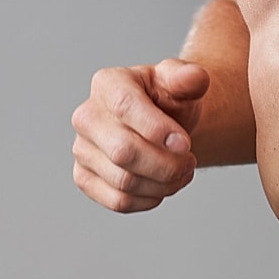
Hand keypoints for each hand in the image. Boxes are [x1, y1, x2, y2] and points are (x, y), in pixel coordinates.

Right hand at [71, 59, 209, 212]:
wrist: (162, 126)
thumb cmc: (168, 100)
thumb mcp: (181, 83)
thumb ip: (190, 78)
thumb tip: (196, 77)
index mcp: (108, 84)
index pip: (126, 107)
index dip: (158, 130)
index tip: (185, 144)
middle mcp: (87, 116)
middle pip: (123, 151)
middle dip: (166, 164)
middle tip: (189, 161)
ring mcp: (82, 149)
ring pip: (123, 181)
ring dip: (163, 183)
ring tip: (182, 171)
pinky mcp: (84, 178)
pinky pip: (118, 201)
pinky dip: (149, 199)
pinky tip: (164, 185)